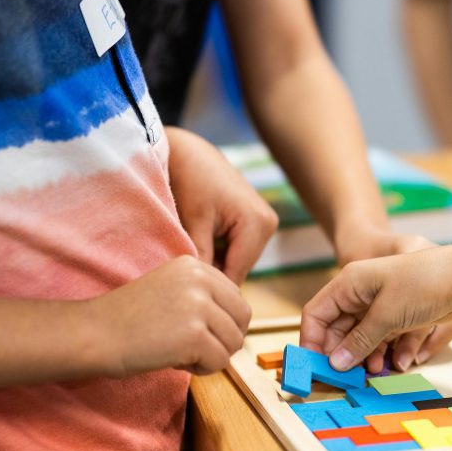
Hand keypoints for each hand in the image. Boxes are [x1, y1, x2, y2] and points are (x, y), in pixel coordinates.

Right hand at [93, 256, 250, 376]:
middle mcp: (200, 279)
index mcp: (195, 265)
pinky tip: (175, 361)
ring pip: (234, 342)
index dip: (222, 324)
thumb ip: (204, 297)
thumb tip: (241, 322)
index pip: (237, 299)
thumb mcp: (170, 290)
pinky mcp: (195, 335)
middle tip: (192, 347)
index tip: (194, 332)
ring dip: (211, 356)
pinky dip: (201, 370)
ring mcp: (199, 306)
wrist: (94, 334)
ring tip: (180, 352)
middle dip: (223, 340)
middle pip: (242, 319)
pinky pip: (220, 362)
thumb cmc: (128, 320)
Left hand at [166, 127, 278, 283]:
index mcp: (258, 224)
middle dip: (213, 275)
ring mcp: (263, 223)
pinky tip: (197, 244)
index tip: (190, 299)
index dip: (213, 289)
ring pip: (236, 261)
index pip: (236, 274)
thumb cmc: (190, 179)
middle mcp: (268, 225)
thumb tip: (202, 291)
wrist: (189, 151)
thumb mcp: (193, 221)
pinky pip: (236, 249)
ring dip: (214, 264)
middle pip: (239, 269)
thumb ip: (200, 258)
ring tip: (188, 260)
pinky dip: (217, 252)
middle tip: (184, 279)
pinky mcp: (254, 221)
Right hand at [300, 244, 451, 371]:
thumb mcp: (388, 315)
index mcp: (350, 282)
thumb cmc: (426, 284)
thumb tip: (336, 363)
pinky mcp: (397, 314)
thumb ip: (360, 341)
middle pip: (335, 327)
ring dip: (359, 355)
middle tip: (341, 379)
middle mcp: (361, 292)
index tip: (313, 367)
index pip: (317, 313)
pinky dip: (377, 351)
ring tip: (366, 375)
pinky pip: (377, 337)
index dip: (311, 341)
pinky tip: (385, 365)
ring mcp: (379, 304)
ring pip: (357, 335)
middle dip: (336, 353)